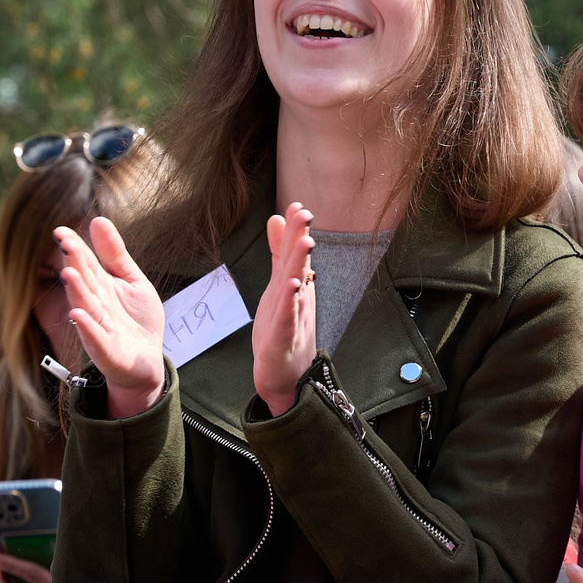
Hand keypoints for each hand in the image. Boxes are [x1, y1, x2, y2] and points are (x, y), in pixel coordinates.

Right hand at [56, 218, 165, 419]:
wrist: (146, 360)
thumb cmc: (135, 319)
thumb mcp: (131, 280)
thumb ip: (115, 254)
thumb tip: (98, 219)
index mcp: (100, 286)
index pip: (85, 263)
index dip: (75, 247)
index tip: (61, 230)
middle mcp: (94, 305)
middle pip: (84, 282)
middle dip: (74, 263)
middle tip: (65, 243)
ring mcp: (98, 328)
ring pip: (85, 307)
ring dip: (76, 292)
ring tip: (69, 274)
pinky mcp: (106, 351)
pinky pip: (95, 338)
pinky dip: (87, 328)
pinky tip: (77, 315)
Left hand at [255, 204, 318, 418]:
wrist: (285, 377)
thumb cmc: (283, 331)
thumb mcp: (278, 287)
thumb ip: (277, 253)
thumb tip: (276, 218)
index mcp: (295, 286)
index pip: (293, 254)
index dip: (295, 230)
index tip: (297, 205)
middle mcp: (297, 299)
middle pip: (298, 265)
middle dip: (301, 239)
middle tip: (305, 214)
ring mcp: (293, 318)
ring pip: (297, 289)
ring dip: (300, 266)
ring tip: (304, 243)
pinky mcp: (285, 339)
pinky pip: (288, 318)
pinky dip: (291, 302)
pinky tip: (293, 287)